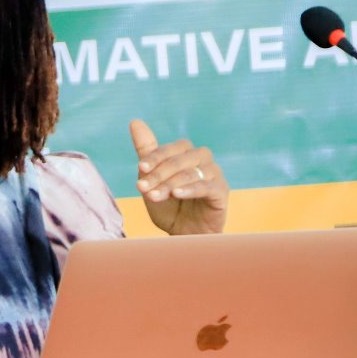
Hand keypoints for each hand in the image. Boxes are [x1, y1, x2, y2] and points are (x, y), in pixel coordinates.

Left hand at [130, 119, 228, 235]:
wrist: (185, 235)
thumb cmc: (170, 207)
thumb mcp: (153, 181)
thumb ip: (146, 152)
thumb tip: (135, 121)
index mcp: (186, 154)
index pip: (171, 149)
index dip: (154, 157)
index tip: (140, 169)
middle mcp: (202, 160)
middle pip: (180, 159)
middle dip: (159, 173)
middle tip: (142, 187)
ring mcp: (214, 175)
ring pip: (191, 173)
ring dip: (169, 184)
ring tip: (154, 196)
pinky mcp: (221, 191)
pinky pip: (206, 186)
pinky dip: (190, 189)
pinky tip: (177, 194)